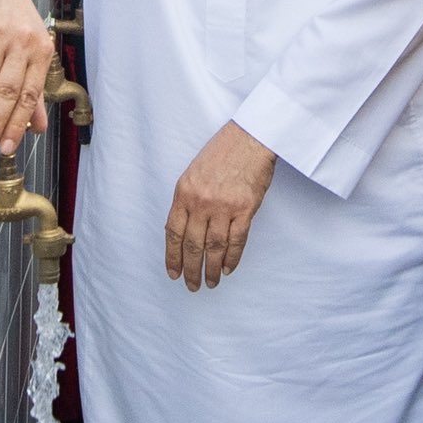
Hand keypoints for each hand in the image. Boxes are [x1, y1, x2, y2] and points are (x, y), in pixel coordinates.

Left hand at [165, 120, 280, 289]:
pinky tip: (229, 269)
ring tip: (212, 282)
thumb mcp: (193, 173)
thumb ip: (188, 200)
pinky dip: (232, 258)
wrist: (250, 138)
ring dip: (212, 269)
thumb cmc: (223, 152)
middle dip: (191, 269)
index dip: (172, 256)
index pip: (173, 233)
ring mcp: (223, 206)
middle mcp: (201, 202)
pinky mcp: (245, 209)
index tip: (173, 273)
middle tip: (192, 285)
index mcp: (184, 193)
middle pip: (192, 245)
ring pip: (214, 248)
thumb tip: (183, 230)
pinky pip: (237, 241)